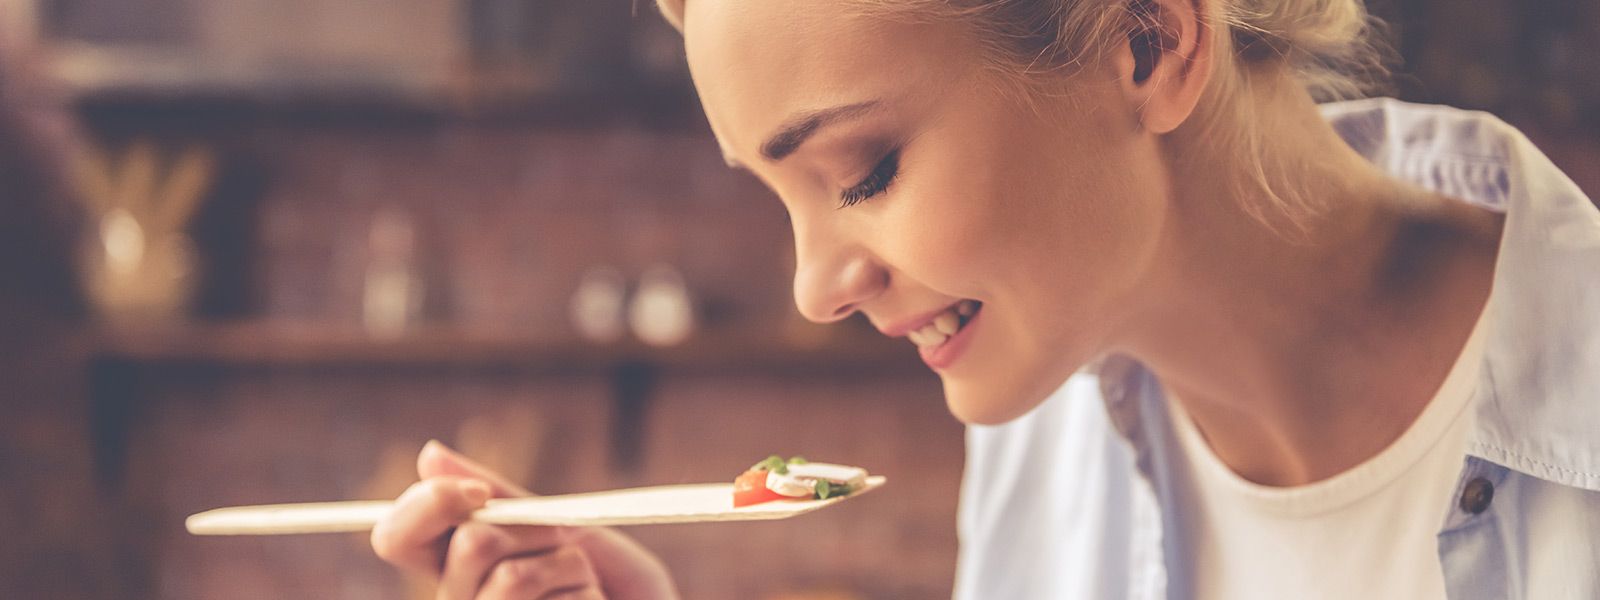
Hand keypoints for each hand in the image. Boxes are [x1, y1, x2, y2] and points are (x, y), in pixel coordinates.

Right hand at [371, 441, 678, 599]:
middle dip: (534, 530)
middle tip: (568, 545)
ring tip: (586, 584)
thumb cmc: (610, 580)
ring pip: (510, 577)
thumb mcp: (560, 526)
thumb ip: (501, 499)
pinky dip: (587, 594)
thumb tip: (428, 454)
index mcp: (456, 570)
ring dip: (567, 565)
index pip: (397, 537)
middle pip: (470, 543)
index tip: (478, 492)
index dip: (427, 504)